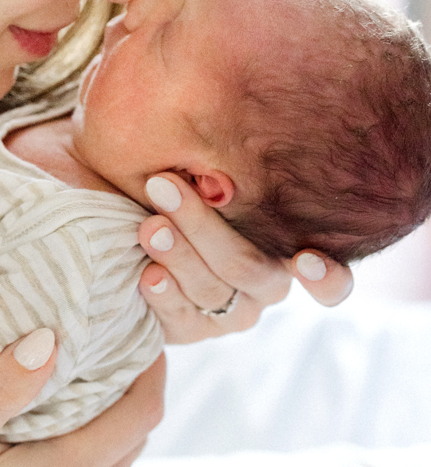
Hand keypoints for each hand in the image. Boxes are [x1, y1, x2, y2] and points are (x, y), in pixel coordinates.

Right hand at [0, 333, 164, 466]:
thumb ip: (2, 388)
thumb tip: (49, 339)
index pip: (140, 418)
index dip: (152, 373)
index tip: (144, 337)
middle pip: (130, 443)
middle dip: (131, 395)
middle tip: (110, 351)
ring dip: (106, 430)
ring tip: (79, 388)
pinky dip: (82, 464)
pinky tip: (48, 442)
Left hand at [137, 172, 353, 343]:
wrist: (135, 232)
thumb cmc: (185, 192)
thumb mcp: (207, 180)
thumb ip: (222, 177)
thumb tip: (220, 136)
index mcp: (287, 249)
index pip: (331, 280)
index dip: (326, 278)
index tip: (305, 260)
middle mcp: (266, 287)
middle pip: (245, 266)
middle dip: (202, 225)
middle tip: (165, 186)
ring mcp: (231, 314)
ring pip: (210, 289)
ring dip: (177, 253)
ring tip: (149, 227)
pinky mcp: (191, 330)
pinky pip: (180, 317)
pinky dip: (163, 293)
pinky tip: (148, 273)